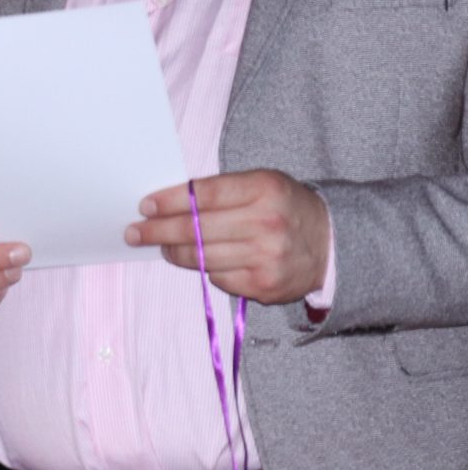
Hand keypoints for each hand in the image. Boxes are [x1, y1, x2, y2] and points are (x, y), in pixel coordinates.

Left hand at [128, 170, 329, 303]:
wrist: (334, 243)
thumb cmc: (286, 208)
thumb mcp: (262, 184)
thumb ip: (221, 191)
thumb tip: (166, 203)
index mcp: (264, 190)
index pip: (203, 195)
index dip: (168, 202)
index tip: (145, 206)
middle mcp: (266, 224)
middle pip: (195, 229)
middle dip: (156, 231)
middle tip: (134, 232)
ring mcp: (265, 257)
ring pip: (200, 257)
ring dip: (172, 251)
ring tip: (160, 245)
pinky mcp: (263, 285)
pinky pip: (217, 277)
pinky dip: (204, 268)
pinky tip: (199, 259)